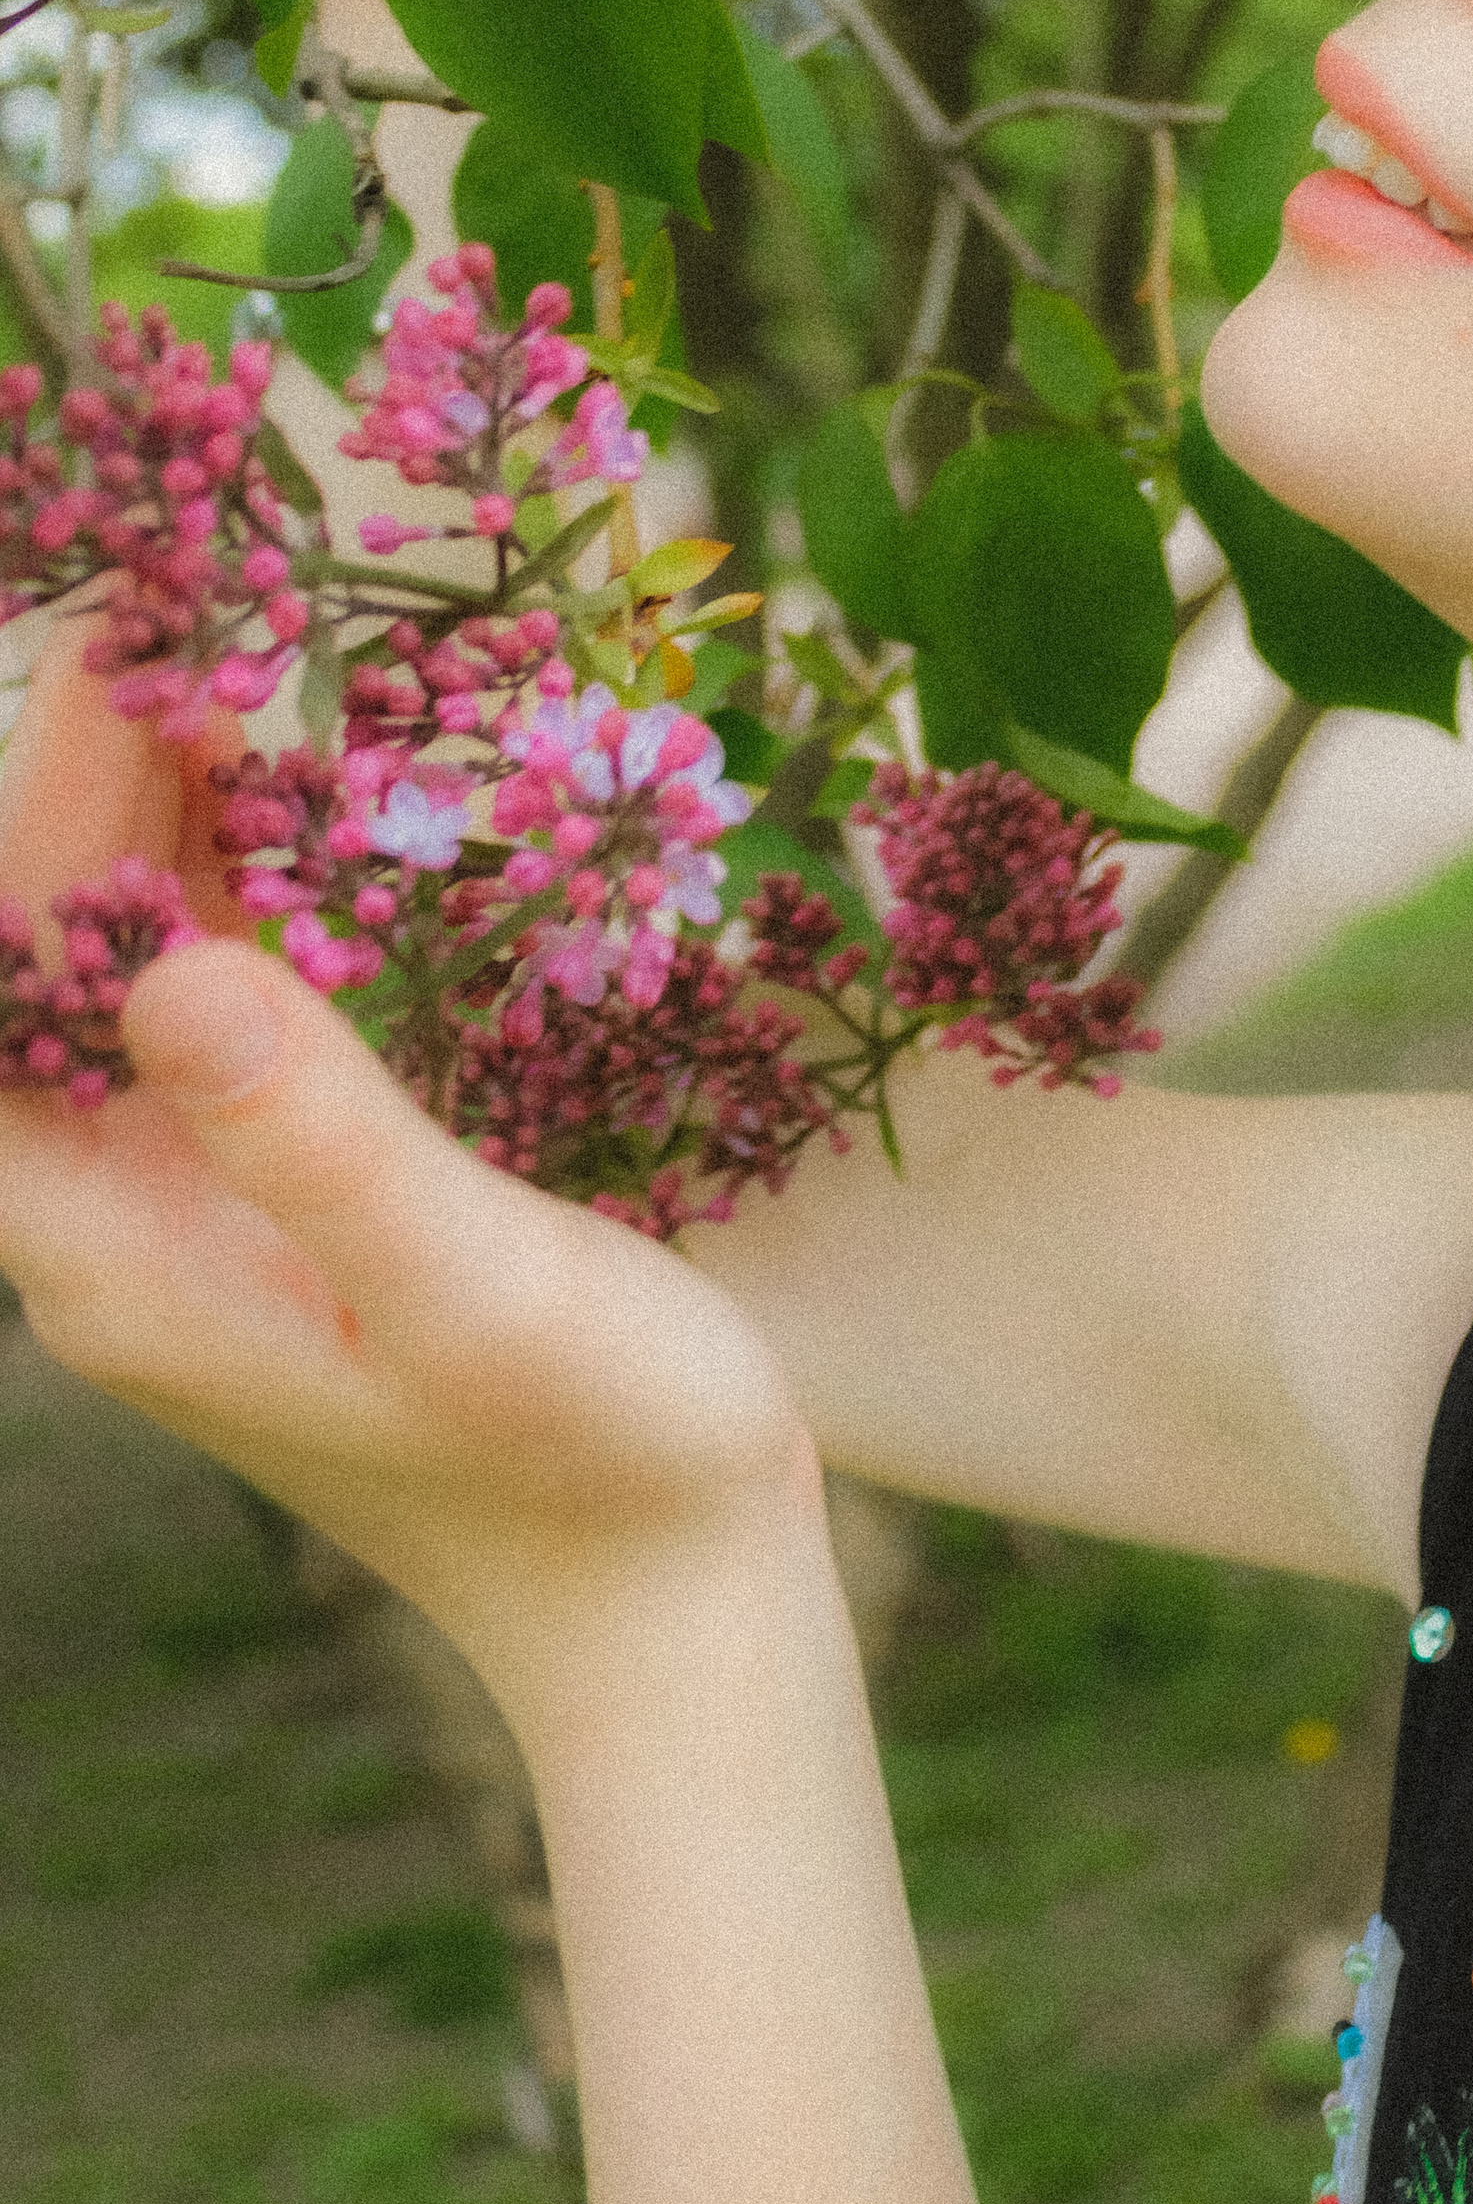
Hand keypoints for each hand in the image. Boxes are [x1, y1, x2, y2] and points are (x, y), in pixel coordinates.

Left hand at [0, 624, 816, 1719]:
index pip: (3, 981)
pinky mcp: (279, 1199)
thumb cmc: (597, 1460)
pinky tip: (313, 786)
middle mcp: (116, 1224)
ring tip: (240, 643)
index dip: (50, 797)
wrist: (674, 1612)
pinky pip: (219, 1005)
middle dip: (101, 770)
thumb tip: (169, 962)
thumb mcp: (473, 1291)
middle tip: (195, 592)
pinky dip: (247, 880)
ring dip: (168, 810)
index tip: (136, 637)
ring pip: (126, 969)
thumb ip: (323, 1139)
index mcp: (111, 1252)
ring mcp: (194, 1210)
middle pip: (43, 957)